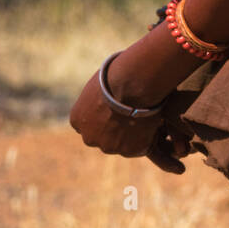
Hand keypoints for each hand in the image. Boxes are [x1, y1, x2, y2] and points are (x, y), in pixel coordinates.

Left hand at [68, 66, 192, 174]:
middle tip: (129, 116)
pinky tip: (150, 122)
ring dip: (130, 135)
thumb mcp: (96, 86)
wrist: (132, 83)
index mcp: (77, 120)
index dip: (102, 119)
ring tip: (143, 116)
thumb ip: (96, 102)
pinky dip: (145, 138)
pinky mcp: (129, 151)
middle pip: (102, 138)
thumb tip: (104, 101)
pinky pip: (139, 147)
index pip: (87, 126)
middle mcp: (89, 137)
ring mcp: (109, 146)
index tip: (113, 112)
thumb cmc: (115, 76)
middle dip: (113, 131)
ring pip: (121, 144)